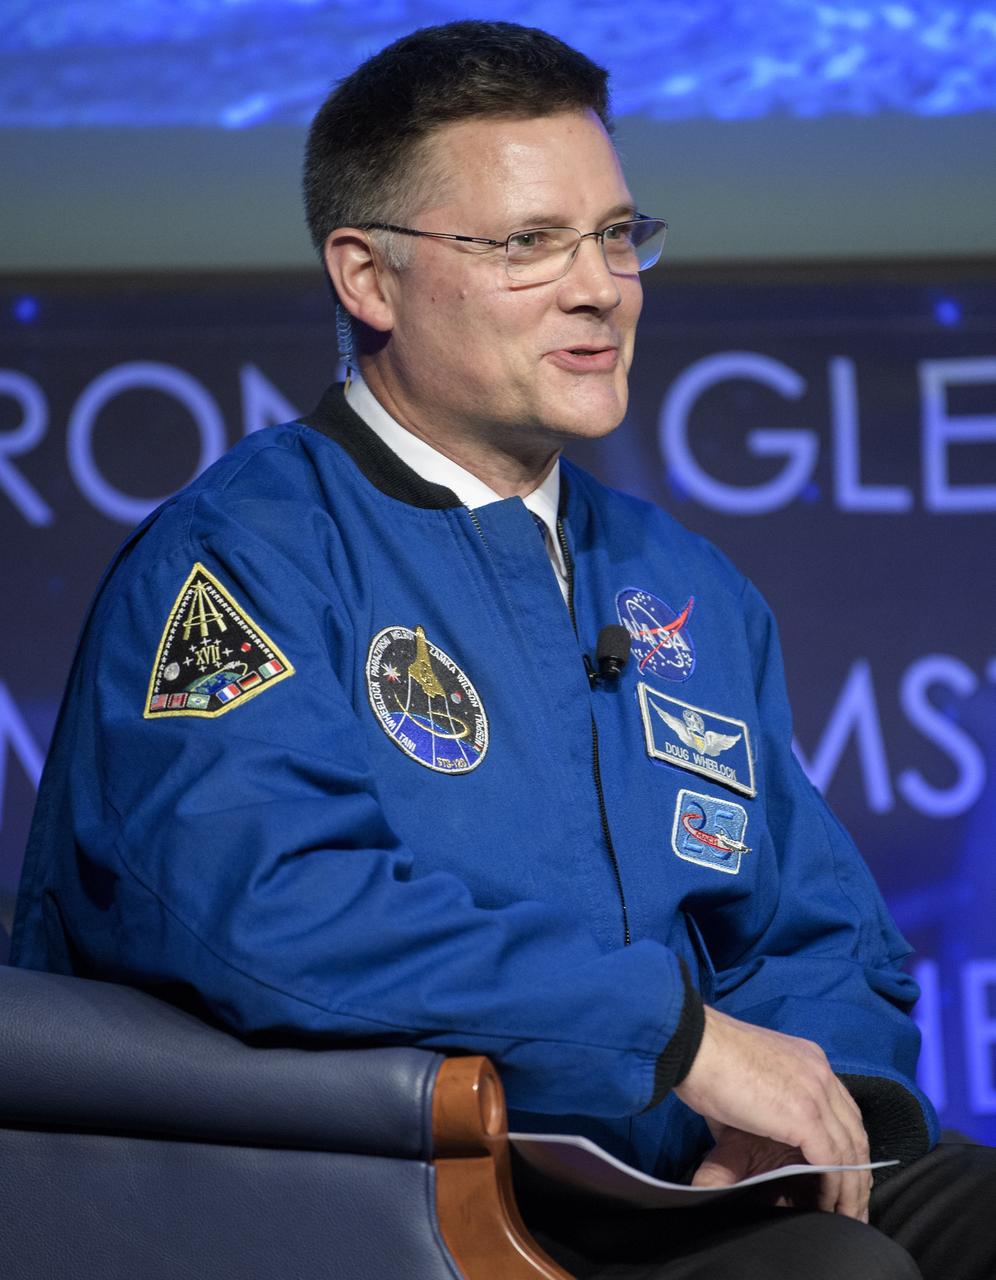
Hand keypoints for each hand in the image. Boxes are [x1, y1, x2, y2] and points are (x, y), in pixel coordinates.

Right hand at [674, 1006, 870, 1220]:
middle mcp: (820, 1072)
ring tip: (846, 1214)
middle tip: (852, 1201)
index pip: (842, 1108)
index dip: (847, 1144)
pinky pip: (833, 1161)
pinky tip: (828, 1204)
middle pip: (854, 1130)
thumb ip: (762, 1103)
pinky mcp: (805, 1115)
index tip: (844, 1173)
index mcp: (808, 1059)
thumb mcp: (746, 1078)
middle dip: (857, 1170)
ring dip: (851, 1187)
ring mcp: (816, 1092)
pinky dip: (833, 1187)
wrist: (693, 1045)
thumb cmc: (706, 1059)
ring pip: (850, 1150)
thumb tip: (749, 1131)